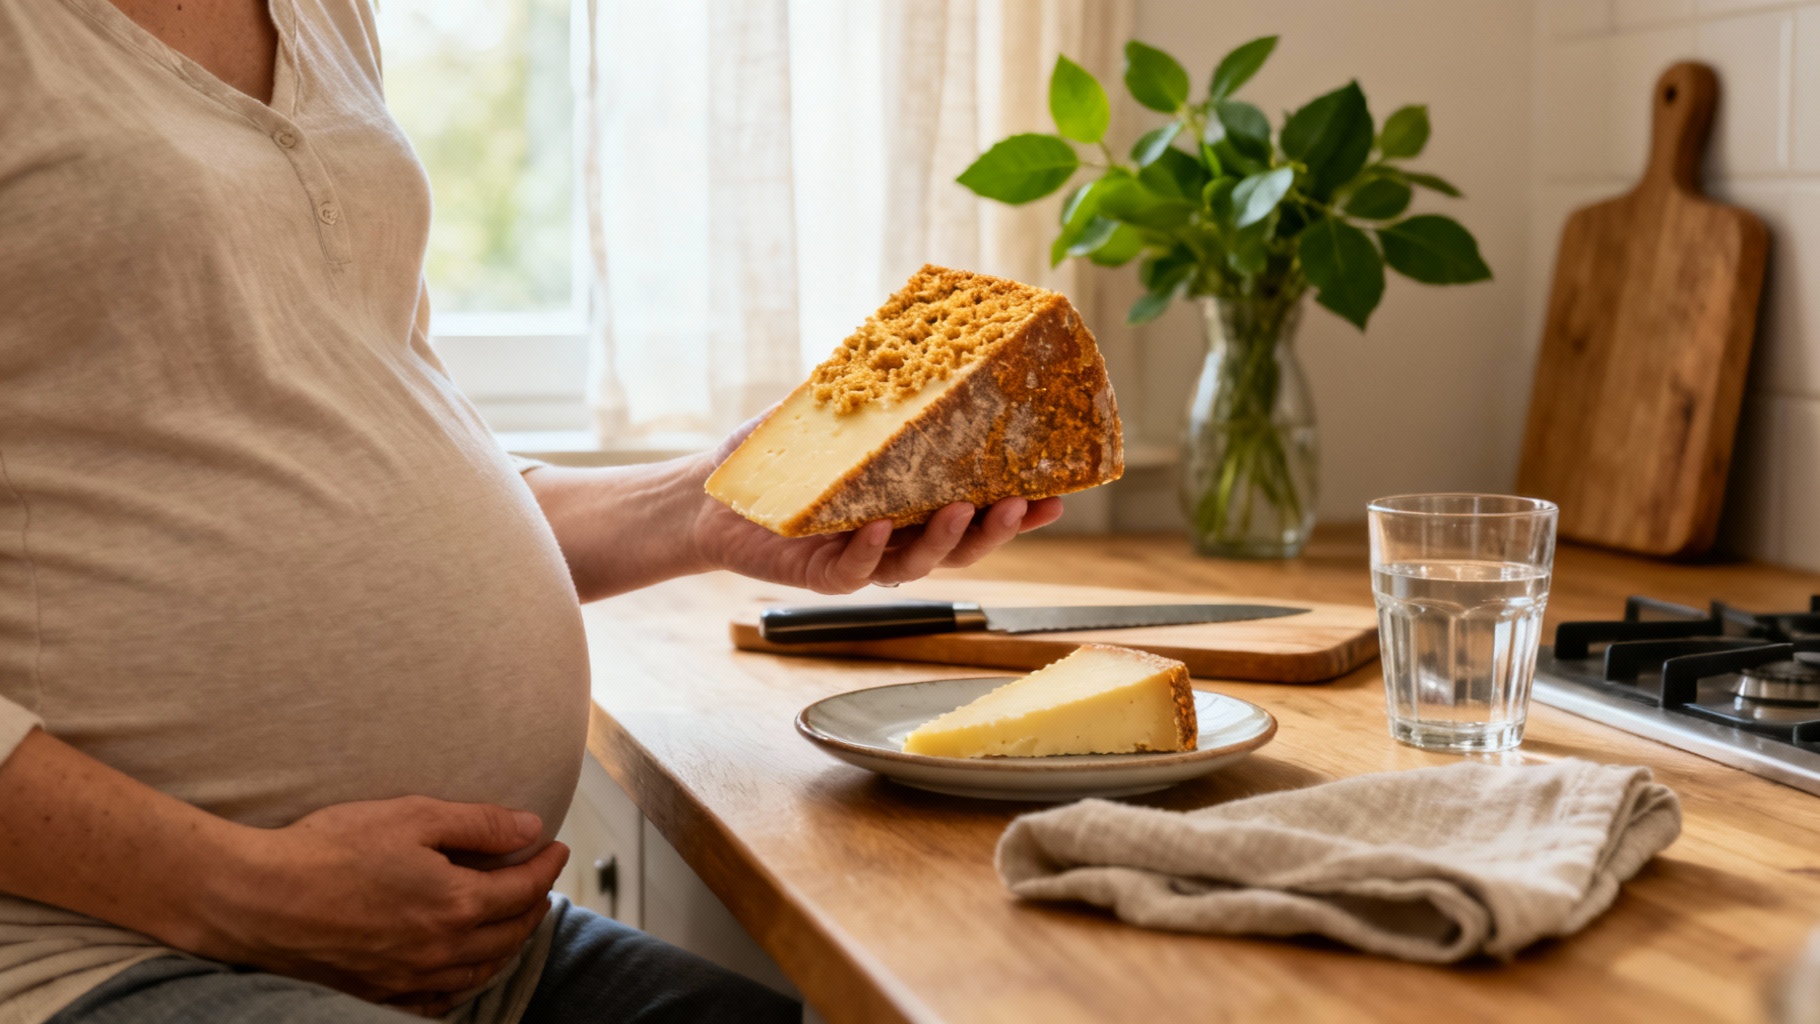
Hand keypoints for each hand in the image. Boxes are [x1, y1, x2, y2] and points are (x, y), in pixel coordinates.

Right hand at [193, 796, 568, 1012]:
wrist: (256, 898)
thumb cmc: (329, 849)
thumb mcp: (412, 816)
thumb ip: (480, 824)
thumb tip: (531, 829)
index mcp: (455, 904)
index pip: (524, 889)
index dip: (547, 865)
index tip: (555, 847)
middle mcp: (440, 950)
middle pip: (510, 933)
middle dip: (534, 904)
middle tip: (540, 882)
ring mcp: (409, 978)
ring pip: (480, 970)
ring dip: (507, 944)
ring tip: (513, 921)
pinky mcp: (378, 993)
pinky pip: (438, 999)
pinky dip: (463, 983)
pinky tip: (463, 969)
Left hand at [691, 415, 1064, 593]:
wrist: (712, 495)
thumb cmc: (777, 459)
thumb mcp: (830, 417)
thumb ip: (872, 395)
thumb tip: (911, 339)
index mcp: (909, 505)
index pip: (974, 511)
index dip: (1016, 511)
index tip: (1058, 495)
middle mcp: (894, 538)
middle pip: (960, 546)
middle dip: (997, 530)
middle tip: (1025, 504)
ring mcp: (860, 560)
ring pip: (916, 565)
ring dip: (946, 541)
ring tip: (965, 509)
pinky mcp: (819, 576)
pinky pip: (852, 572)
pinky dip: (869, 552)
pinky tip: (879, 527)